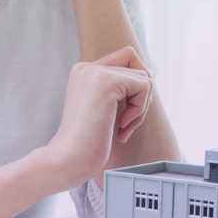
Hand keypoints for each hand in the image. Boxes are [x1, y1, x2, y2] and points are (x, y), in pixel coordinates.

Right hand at [38, 47, 151, 186]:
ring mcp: (95, 72)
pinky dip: (140, 110)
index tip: (125, 113)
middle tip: (127, 123)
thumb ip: (118, 89)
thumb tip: (148, 77)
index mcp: (83, 71)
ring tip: (124, 128)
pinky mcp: (106, 82)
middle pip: (137, 67)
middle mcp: (86, 67)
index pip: (126, 58)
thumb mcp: (102, 108)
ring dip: (141, 106)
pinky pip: (144, 87)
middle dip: (141, 97)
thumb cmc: (87, 142)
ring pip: (144, 77)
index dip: (136, 86)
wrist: (69, 159)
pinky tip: (122, 127)